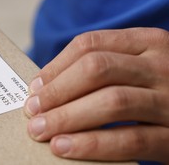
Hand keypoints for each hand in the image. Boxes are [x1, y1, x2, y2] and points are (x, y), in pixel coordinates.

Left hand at [24, 28, 168, 162]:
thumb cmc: (155, 90)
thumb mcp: (137, 67)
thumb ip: (102, 68)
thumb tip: (44, 86)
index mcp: (149, 42)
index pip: (91, 44)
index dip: (56, 66)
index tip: (35, 88)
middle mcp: (163, 65)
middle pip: (97, 68)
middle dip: (57, 91)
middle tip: (32, 111)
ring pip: (112, 101)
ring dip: (67, 117)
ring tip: (40, 130)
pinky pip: (131, 140)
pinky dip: (92, 143)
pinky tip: (65, 147)